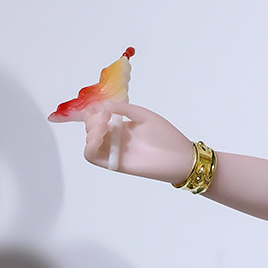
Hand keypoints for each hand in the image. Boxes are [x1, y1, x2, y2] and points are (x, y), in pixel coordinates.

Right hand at [70, 99, 194, 183]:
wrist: (178, 157)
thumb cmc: (166, 136)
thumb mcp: (144, 115)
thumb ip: (124, 109)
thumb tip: (103, 104)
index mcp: (122, 126)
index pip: (98, 117)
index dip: (94, 110)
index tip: (100, 106)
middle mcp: (115, 139)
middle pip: (90, 128)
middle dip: (92, 119)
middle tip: (106, 116)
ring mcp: (113, 151)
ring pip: (89, 141)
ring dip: (90, 131)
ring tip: (105, 126)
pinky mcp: (114, 163)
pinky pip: (92, 156)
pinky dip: (89, 146)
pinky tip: (99, 137)